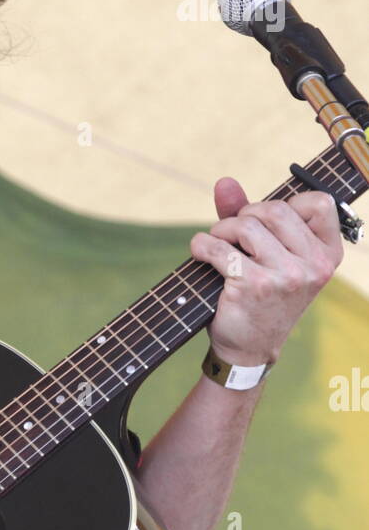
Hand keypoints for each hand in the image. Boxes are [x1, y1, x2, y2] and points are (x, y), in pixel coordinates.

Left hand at [189, 177, 343, 367]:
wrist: (250, 348)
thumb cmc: (263, 296)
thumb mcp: (270, 255)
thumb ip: (250, 215)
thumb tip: (223, 181)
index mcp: (328, 254)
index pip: (319, 202)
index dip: (287, 204)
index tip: (268, 223)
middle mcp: (314, 265)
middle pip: (275, 209)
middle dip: (245, 215)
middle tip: (232, 233)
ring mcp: (286, 277)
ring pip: (247, 225)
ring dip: (222, 230)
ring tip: (216, 243)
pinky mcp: (255, 286)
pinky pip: (222, 249)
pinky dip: (203, 245)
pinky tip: (200, 252)